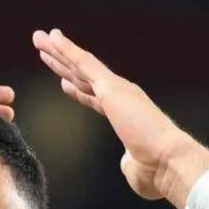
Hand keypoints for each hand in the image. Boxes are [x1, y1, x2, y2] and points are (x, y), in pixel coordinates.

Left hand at [31, 28, 208, 208]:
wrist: (168, 162)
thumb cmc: (155, 172)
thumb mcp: (135, 169)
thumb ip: (129, 163)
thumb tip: (127, 163)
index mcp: (125, 114)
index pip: (95, 98)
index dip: (78, 90)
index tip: (64, 83)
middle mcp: (121, 96)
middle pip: (83, 77)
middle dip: (62, 63)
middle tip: (45, 47)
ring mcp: (116, 90)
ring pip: (80, 65)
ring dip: (58, 51)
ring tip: (39, 37)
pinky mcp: (111, 88)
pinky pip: (84, 63)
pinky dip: (67, 50)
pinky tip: (53, 38)